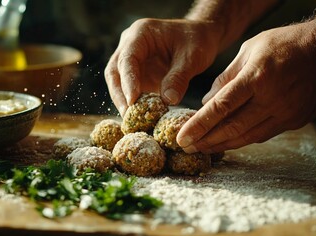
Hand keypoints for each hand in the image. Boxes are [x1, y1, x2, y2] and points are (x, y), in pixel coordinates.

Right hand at [104, 18, 221, 115]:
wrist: (199, 36)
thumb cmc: (196, 40)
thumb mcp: (192, 57)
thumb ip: (179, 77)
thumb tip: (168, 100)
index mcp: (140, 34)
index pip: (128, 58)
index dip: (128, 80)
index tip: (133, 100)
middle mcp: (129, 46)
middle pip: (115, 72)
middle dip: (120, 95)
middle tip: (128, 116)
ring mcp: (131, 61)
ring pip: (118, 83)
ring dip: (124, 102)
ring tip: (133, 121)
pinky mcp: (137, 74)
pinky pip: (130, 90)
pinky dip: (134, 104)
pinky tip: (140, 119)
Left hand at [177, 23, 315, 152]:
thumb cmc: (286, 44)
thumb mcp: (251, 49)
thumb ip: (227, 76)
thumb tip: (208, 100)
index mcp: (257, 77)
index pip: (221, 107)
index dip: (199, 125)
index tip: (182, 137)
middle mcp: (271, 99)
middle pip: (232, 128)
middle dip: (206, 140)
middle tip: (187, 147)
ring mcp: (285, 113)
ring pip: (247, 137)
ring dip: (222, 145)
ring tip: (203, 148)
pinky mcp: (295, 121)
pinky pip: (263, 135)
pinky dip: (243, 139)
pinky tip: (228, 141)